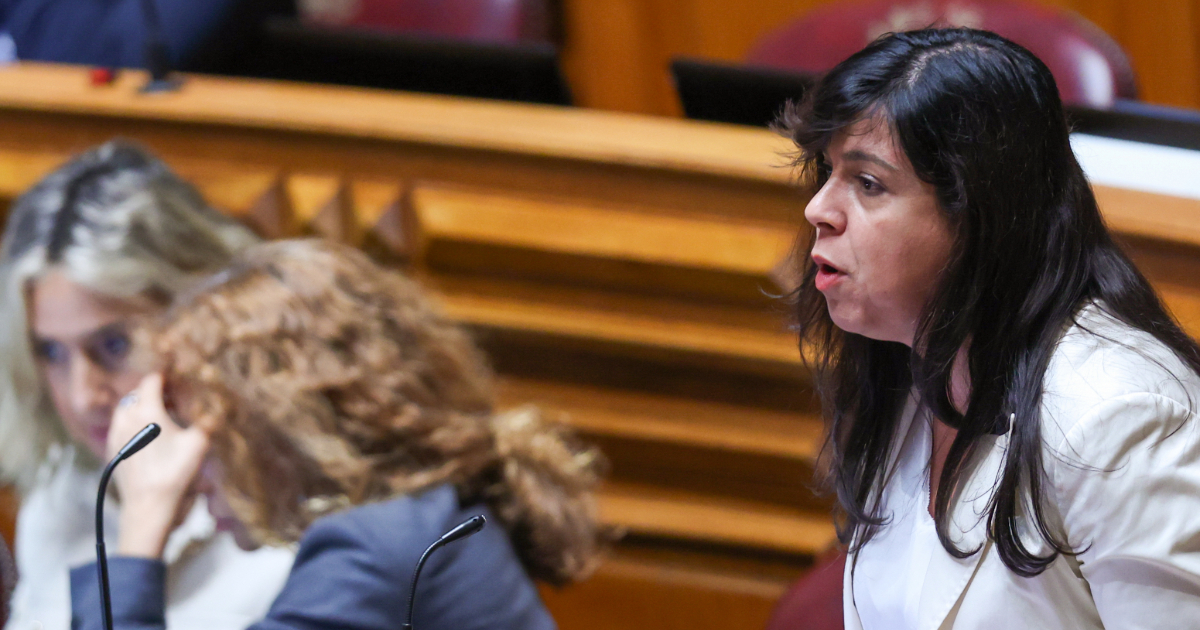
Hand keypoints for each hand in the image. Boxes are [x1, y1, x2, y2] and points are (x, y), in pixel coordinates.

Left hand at [107, 373, 210, 558]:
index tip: (180, 379)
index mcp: (146, 411)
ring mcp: (115, 435)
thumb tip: (221, 406)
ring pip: (125, 410)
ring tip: (161, 418)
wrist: (149, 508)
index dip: (167, 376)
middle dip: (154, 392)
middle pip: (137, 393)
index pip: (152, 380)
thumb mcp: (199, 443)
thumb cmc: (175, 473)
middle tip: (175, 399)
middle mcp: (125, 418)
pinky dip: (133, 424)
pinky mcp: (112, 451)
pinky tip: (149, 438)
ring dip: (142, 408)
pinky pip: (120, 427)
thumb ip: (208, 420)